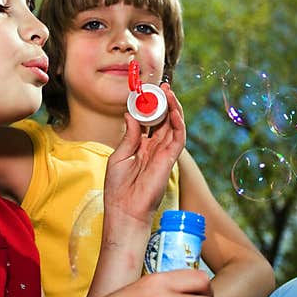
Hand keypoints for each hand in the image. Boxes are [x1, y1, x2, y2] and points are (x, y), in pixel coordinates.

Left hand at [104, 83, 185, 226]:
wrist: (124, 211)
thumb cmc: (118, 189)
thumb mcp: (119, 156)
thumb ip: (129, 136)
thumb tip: (131, 114)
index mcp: (142, 147)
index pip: (150, 122)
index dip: (151, 107)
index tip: (148, 92)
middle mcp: (155, 148)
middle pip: (164, 121)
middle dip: (165, 103)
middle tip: (163, 86)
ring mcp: (164, 154)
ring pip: (174, 126)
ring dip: (173, 108)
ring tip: (169, 92)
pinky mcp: (169, 160)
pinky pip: (179, 138)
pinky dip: (179, 123)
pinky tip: (174, 110)